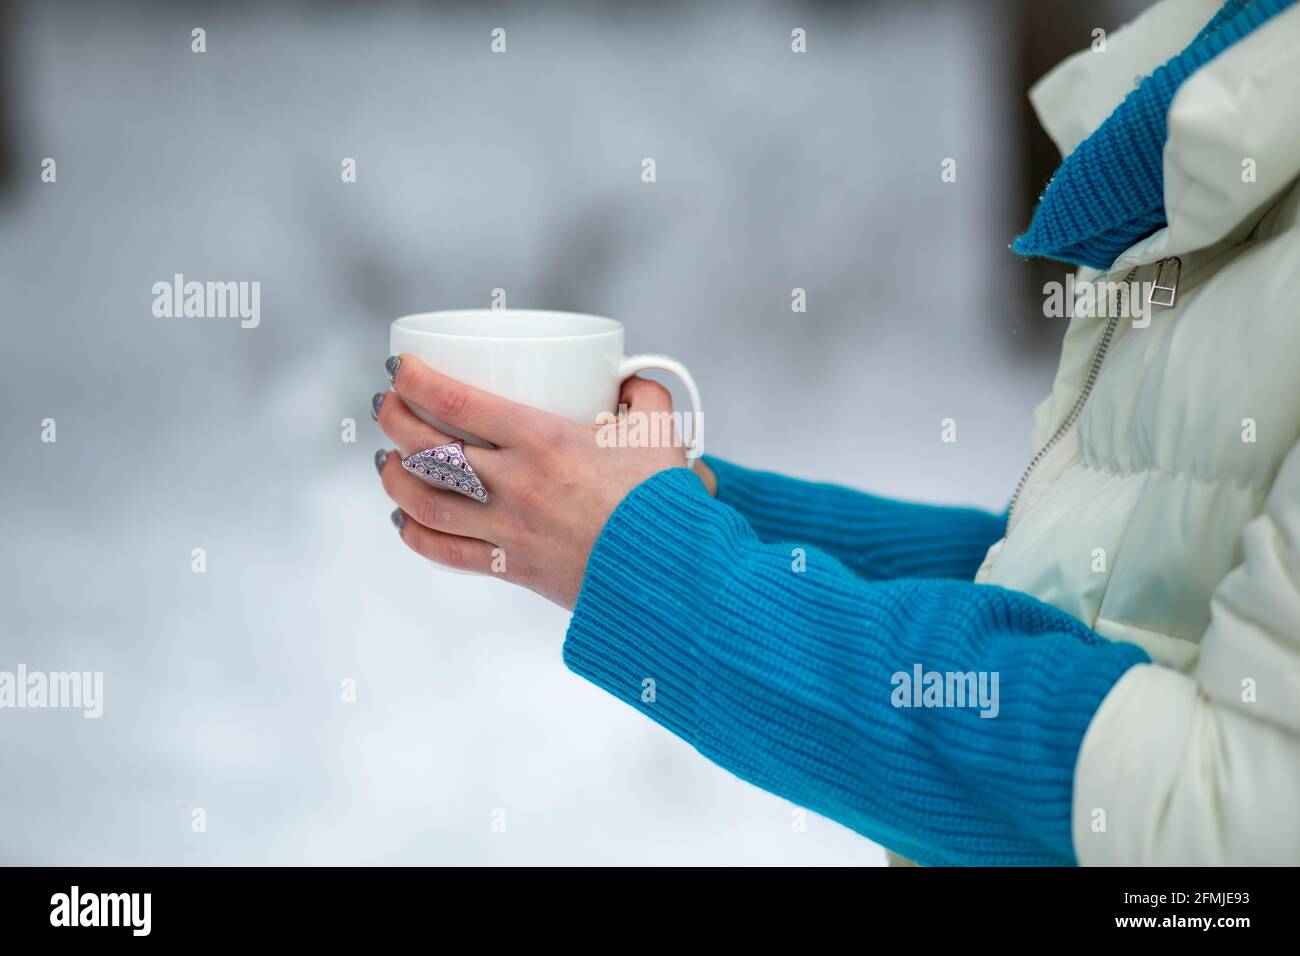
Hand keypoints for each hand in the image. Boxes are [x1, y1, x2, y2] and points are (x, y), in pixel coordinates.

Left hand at [375, 354, 697, 608]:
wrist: (669, 578)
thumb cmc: (663, 504)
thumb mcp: (660, 433)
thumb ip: (643, 396)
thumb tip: (626, 380)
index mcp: (544, 441)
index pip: (456, 402)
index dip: (414, 379)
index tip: (398, 366)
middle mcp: (515, 484)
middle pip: (426, 447)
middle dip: (393, 419)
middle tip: (386, 403)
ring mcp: (507, 529)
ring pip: (424, 501)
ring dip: (394, 475)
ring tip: (387, 457)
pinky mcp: (510, 568)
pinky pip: (445, 552)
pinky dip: (415, 534)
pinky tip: (404, 518)